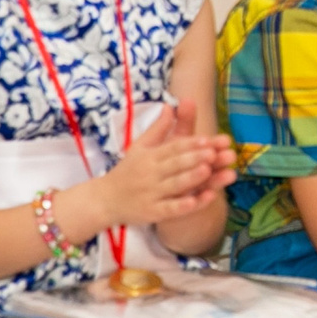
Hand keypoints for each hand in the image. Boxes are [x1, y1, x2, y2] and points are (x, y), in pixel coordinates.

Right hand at [95, 100, 234, 227]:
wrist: (103, 201)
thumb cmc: (126, 172)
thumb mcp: (139, 147)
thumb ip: (158, 129)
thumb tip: (169, 105)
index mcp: (149, 156)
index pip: (172, 148)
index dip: (190, 144)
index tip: (208, 140)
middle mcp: (150, 173)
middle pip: (175, 164)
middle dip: (194, 158)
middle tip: (213, 153)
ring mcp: (151, 194)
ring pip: (174, 185)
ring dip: (191, 178)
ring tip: (208, 171)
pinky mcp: (151, 212)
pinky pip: (169, 209)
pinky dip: (182, 206)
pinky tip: (196, 202)